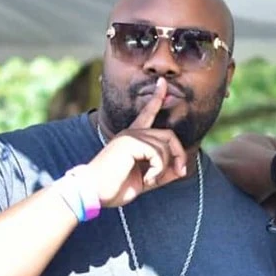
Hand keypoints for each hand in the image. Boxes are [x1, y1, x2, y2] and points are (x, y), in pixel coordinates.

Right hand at [87, 78, 187, 206]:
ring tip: (152, 180)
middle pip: (168, 134)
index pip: (147, 113)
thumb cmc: (115, 188)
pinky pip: (158, 153)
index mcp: (132, 138)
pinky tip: (147, 179)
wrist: (93, 193)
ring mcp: (130, 136)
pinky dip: (158, 170)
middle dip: (179, 154)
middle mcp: (131, 133)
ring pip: (165, 146)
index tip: (162, 83)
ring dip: (164, 167)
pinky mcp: (130, 142)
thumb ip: (163, 172)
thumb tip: (182, 170)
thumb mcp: (146, 180)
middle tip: (180, 172)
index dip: (156, 98)